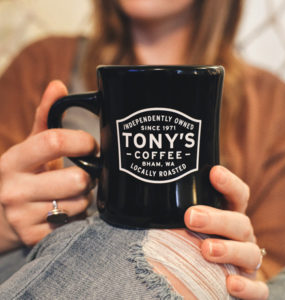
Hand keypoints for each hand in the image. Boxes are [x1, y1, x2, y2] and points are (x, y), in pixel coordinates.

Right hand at [0, 81, 96, 250]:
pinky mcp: (34, 238)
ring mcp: (23, 217)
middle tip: (82, 175)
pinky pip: (75, 223)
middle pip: (77, 179)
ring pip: (80, 203)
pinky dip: (76, 216)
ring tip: (69, 194)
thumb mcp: (26, 149)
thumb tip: (58, 85)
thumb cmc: (18, 178)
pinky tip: (63, 211)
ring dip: (83, 197)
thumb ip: (43, 118)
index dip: (82, 141)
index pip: (54, 141)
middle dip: (87, 176)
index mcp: (13, 161)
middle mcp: (14, 189)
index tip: (90, 145)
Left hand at [184, 166, 268, 299]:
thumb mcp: (187, 223)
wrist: (208, 276)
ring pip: (249, 253)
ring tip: (206, 249)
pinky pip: (257, 290)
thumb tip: (148, 195)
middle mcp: (241, 236)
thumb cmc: (194, 242)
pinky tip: (230, 284)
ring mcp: (248, 261)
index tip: (213, 172)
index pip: (238, 195)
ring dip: (229, 250)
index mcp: (229, 215)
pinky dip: (247, 287)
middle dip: (217, 219)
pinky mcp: (251, 288)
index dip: (229, 183)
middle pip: (240, 222)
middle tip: (191, 217)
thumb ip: (176, 212)